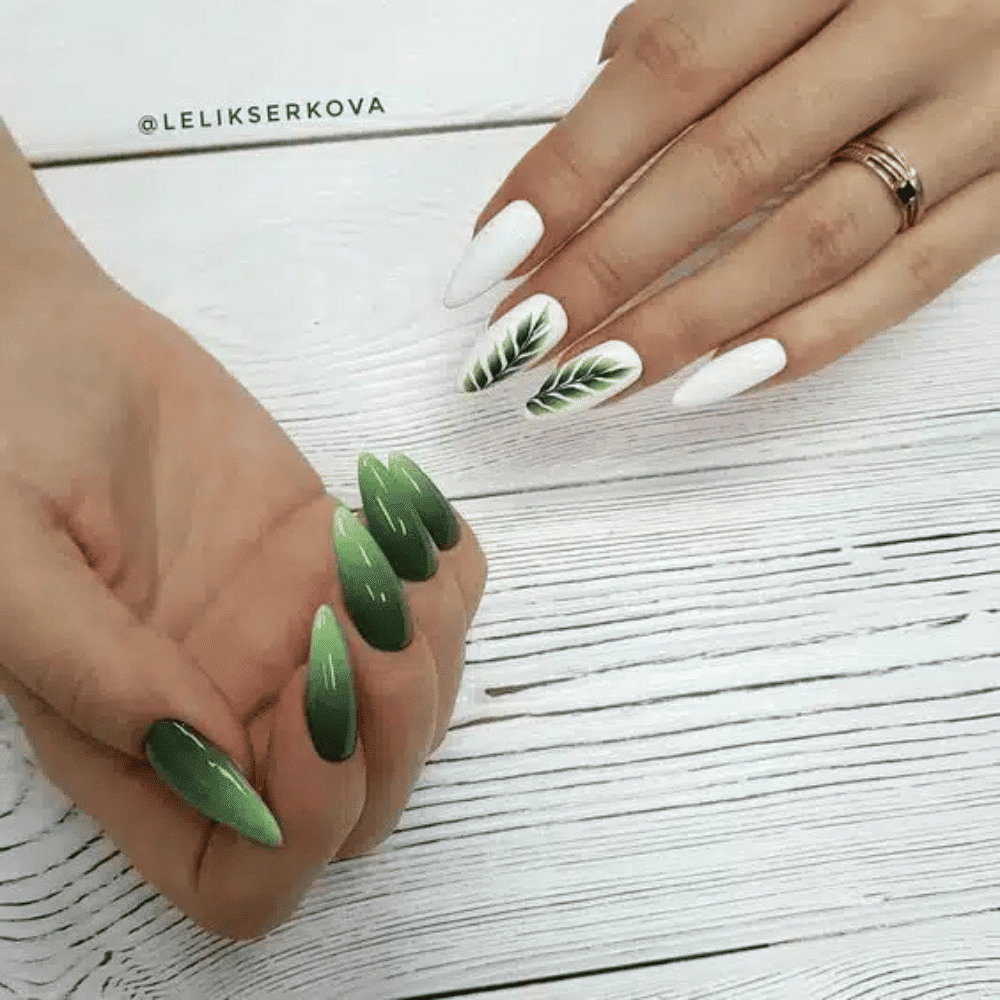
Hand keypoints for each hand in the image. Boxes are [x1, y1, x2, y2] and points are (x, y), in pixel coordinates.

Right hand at [0, 122, 486, 937]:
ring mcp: (300, 638)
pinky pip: (446, 601)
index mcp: (139, 748)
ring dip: (432, 639)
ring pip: (419, 708)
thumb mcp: (9, 554)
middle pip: (364, 803)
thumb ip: (93, 671)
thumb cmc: (4, 439)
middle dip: (392, 720)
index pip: (245, 878)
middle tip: (363, 606)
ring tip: (378, 540)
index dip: (302, 828)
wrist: (57, 346)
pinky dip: (452, 567)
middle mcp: (233, 712)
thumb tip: (212, 760)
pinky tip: (401, 509)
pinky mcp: (343, 566)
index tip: (312, 702)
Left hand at [446, 0, 999, 415]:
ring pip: (814, 241)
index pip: (669, 73)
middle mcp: (914, 26)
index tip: (491, 257)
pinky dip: (804, 343)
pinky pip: (907, 284)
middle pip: (730, 168)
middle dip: (609, 268)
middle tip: (525, 340)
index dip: (568, 172)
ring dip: (688, 325)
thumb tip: (586, 146)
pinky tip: (710, 385)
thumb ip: (691, 30)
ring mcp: (980, 114)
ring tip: (594, 379)